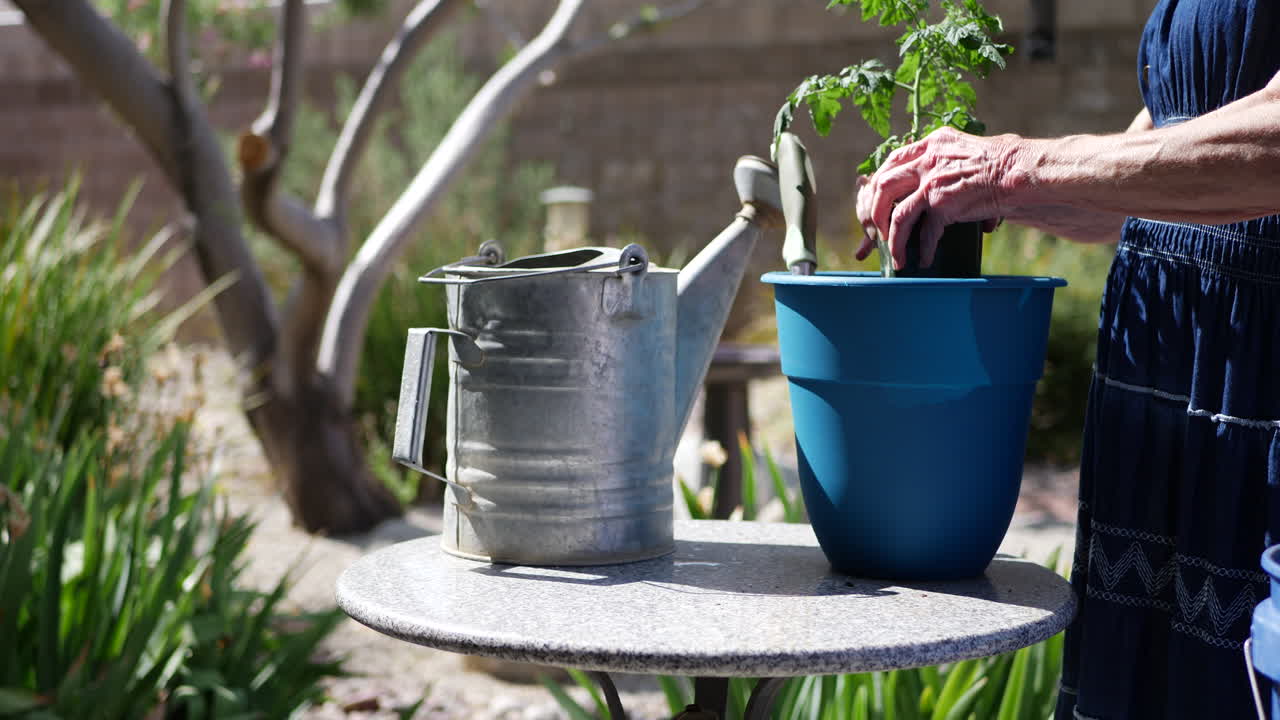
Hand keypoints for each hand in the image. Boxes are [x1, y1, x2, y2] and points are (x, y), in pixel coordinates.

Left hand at [854, 127, 1015, 268]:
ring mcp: (932, 182)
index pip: (892, 161)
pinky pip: (925, 233)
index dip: (880, 183)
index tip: (878, 201)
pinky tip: (924, 260)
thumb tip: (931, 189)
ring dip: (893, 238)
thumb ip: (944, 162)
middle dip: (875, 212)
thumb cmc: (1002, 162)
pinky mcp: (943, 204)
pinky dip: (923, 250)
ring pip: (897, 215)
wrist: (1018, 170)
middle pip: (883, 185)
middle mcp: (926, 159)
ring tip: (897, 255)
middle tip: (878, 231)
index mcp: (931, 143)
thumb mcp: (965, 150)